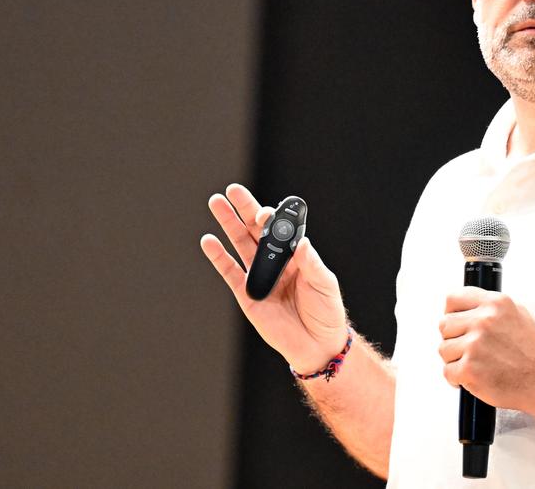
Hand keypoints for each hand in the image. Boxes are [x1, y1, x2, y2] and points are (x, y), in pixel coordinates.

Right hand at [200, 183, 347, 372]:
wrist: (316, 345)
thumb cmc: (326, 311)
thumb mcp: (324, 284)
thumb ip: (311, 263)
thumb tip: (301, 243)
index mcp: (296, 254)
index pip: (281, 229)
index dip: (272, 217)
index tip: (266, 212)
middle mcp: (276, 261)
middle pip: (256, 230)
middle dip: (244, 209)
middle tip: (232, 190)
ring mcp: (260, 276)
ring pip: (240, 244)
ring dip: (228, 224)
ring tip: (216, 203)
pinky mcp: (246, 294)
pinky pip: (230, 272)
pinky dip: (218, 257)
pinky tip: (208, 240)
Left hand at [438, 287, 534, 413]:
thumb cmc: (534, 352)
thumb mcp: (518, 314)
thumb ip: (490, 308)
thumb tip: (466, 308)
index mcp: (495, 304)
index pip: (453, 299)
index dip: (451, 313)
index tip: (456, 324)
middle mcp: (484, 321)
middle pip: (444, 325)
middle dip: (454, 339)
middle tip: (468, 349)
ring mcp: (475, 345)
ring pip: (443, 349)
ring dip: (455, 360)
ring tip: (476, 364)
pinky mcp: (470, 369)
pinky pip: (448, 372)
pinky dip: (458, 379)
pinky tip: (474, 377)